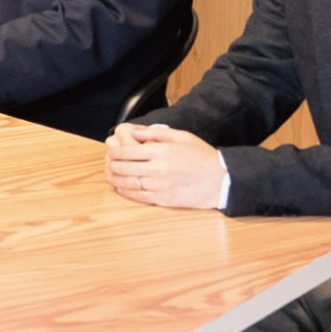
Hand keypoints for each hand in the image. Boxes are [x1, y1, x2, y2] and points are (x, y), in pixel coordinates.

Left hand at [104, 124, 225, 208]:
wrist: (222, 180)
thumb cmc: (202, 156)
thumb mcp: (182, 136)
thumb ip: (156, 133)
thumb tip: (134, 132)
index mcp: (161, 151)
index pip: (127, 151)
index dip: (114, 151)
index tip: (110, 150)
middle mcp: (158, 169)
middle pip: (123, 167)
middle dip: (111, 164)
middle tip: (108, 162)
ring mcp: (160, 186)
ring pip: (128, 183)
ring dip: (114, 179)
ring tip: (110, 175)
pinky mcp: (164, 199)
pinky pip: (139, 197)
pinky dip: (126, 192)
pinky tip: (121, 188)